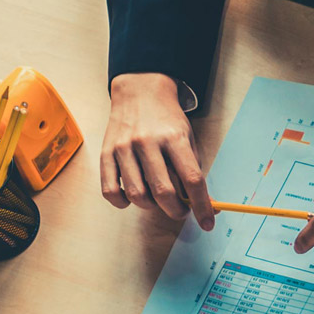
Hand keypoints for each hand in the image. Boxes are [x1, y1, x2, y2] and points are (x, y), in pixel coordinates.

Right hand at [100, 72, 216, 229]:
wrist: (140, 91)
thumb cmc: (166, 119)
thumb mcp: (187, 137)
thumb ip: (193, 169)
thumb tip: (205, 205)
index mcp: (173, 137)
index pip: (192, 179)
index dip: (202, 206)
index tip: (207, 223)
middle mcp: (147, 142)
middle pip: (163, 192)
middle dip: (176, 211)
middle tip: (181, 211)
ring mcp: (124, 148)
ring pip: (137, 196)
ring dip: (152, 207)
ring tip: (157, 199)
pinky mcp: (106, 154)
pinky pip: (111, 192)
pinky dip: (123, 203)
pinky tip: (132, 197)